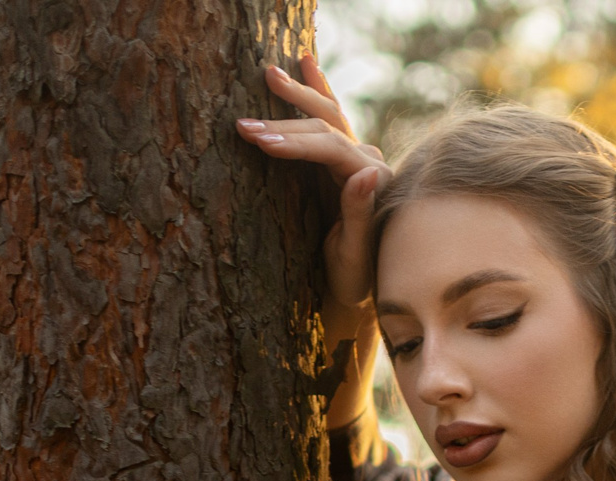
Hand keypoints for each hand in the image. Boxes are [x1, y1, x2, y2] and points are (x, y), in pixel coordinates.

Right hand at [236, 56, 387, 402]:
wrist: (366, 282)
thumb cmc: (358, 277)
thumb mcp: (355, 255)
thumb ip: (361, 212)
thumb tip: (366, 168)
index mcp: (375, 183)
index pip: (330, 150)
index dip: (293, 144)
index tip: (258, 143)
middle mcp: (370, 162)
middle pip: (323, 129)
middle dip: (281, 126)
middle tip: (241, 127)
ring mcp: (359, 156)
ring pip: (327, 115)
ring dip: (297, 94)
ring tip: (268, 73)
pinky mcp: (346, 158)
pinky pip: (331, 117)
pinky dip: (317, 90)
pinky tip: (304, 63)